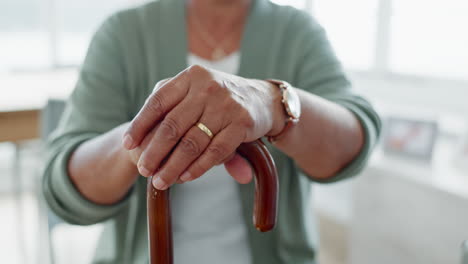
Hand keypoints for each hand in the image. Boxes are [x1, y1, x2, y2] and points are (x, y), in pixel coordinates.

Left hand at [122, 65, 283, 189]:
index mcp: (191, 77)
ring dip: (173, 165)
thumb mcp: (195, 91)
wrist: (263, 99)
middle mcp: (207, 87)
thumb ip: (171, 107)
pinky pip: (215, 151)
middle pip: (172, 125)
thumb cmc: (219, 98)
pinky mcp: (242, 123)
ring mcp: (226, 105)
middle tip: (143, 170)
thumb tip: (133, 139)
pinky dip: (198, 167)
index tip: (128, 144)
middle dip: (154, 151)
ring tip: (160, 180)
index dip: (140, 124)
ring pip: (192, 142)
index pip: (158, 102)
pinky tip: (185, 177)